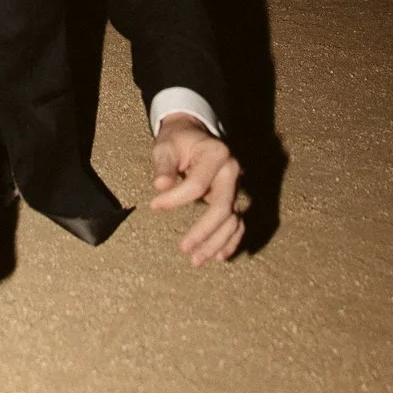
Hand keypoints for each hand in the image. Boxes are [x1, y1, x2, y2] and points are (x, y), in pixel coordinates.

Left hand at [150, 117, 243, 264]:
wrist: (192, 133)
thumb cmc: (176, 140)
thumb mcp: (165, 146)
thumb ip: (163, 165)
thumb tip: (160, 186)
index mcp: (217, 154)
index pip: (198, 185)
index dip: (176, 199)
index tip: (154, 206)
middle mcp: (232, 170)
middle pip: (223, 208)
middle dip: (204, 232)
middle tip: (184, 249)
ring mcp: (236, 185)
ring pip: (233, 220)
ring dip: (216, 243)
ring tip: (197, 260)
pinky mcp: (233, 197)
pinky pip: (238, 223)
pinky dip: (231, 240)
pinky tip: (219, 257)